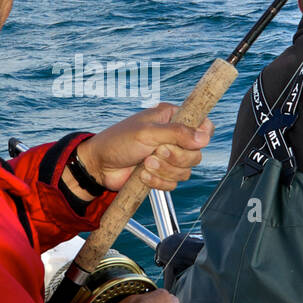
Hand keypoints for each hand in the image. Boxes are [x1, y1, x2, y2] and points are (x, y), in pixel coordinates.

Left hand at [73, 103, 213, 191]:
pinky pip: (173, 184)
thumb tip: (204, 137)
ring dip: (164, 170)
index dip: (202, 135)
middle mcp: (173, 137)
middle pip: (196, 153)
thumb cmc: (118, 141)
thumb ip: (177, 133)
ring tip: (145, 163)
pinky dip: (158, 182)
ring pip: (185, 171)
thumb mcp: (147, 132)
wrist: (99, 165)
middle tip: (156, 152)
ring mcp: (168, 157)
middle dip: (175, 157)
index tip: (191, 142)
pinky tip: (142, 175)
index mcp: (172, 118)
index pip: (203, 125)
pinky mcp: (162, 174)